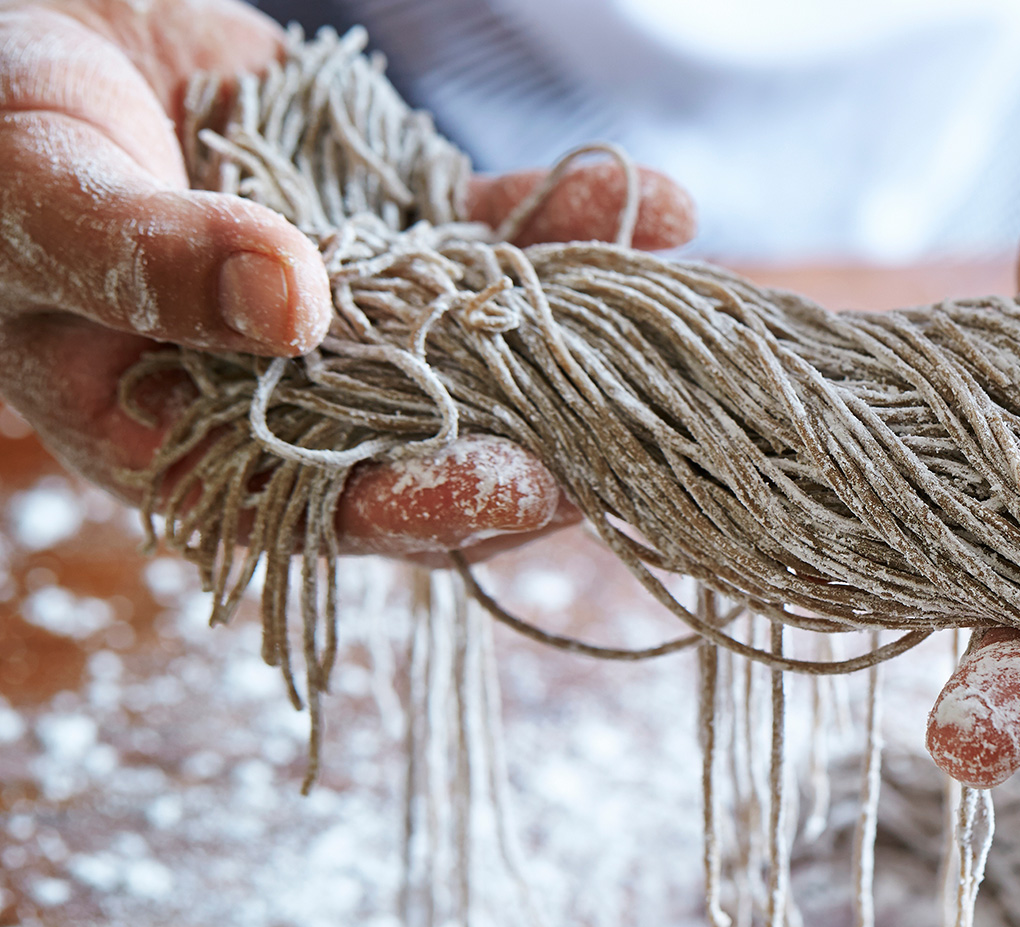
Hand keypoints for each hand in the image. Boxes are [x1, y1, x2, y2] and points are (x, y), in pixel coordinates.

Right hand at [0, 0, 694, 561]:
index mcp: (179, 434)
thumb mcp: (44, 193)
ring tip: (674, 299)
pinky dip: (567, 224)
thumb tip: (290, 307)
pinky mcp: (392, 233)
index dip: (420, 505)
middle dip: (542, 433)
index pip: (316, 503)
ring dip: (583, 326)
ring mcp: (352, 314)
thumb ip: (150, 256)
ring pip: (482, 342)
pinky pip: (491, 238)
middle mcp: (283, 392)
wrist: (31, 34)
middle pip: (431, 439)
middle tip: (642, 421)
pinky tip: (659, 204)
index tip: (518, 488)